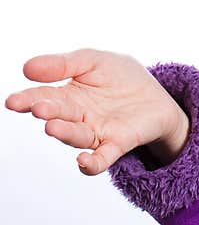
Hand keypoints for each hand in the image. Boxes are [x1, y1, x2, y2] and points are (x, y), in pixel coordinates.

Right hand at [5, 48, 189, 174]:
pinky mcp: (117, 144)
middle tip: (38, 108)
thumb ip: (64, 64)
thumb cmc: (122, 78)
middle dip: (47, 112)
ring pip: (76, 136)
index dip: (28, 99)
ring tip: (53, 126)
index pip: (43, 97)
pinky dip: (91, 163)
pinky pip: (101, 158)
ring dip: (64, 133)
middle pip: (58, 115)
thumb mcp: (95, 61)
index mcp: (69, 95)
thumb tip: (26, 67)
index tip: (13, 101)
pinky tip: (84, 161)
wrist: (158, 97)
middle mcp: (77, 117)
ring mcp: (96, 132)